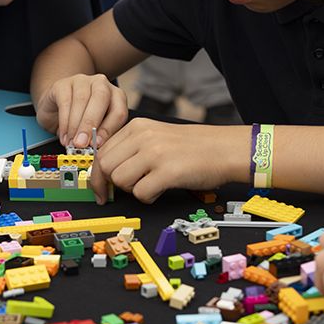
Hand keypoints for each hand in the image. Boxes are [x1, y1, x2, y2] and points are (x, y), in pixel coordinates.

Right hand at [35, 74, 128, 149]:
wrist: (56, 108)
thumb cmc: (81, 121)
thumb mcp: (95, 130)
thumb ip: (100, 136)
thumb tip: (97, 150)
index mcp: (116, 96)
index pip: (119, 110)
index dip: (109, 129)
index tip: (98, 145)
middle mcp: (101, 84)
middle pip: (101, 98)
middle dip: (91, 124)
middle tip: (83, 143)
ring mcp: (82, 81)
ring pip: (82, 100)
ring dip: (76, 125)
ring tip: (72, 143)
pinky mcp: (63, 84)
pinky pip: (65, 102)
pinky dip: (64, 123)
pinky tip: (64, 136)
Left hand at [90, 119, 242, 204]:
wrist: (226, 149)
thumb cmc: (193, 147)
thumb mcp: (156, 136)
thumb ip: (131, 148)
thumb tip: (105, 171)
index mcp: (137, 126)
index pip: (101, 152)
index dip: (97, 175)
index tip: (100, 188)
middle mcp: (143, 136)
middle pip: (105, 167)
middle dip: (109, 185)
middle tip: (116, 195)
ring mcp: (155, 153)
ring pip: (120, 180)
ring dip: (131, 190)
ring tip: (150, 185)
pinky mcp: (168, 171)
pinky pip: (141, 193)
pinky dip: (148, 197)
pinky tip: (161, 189)